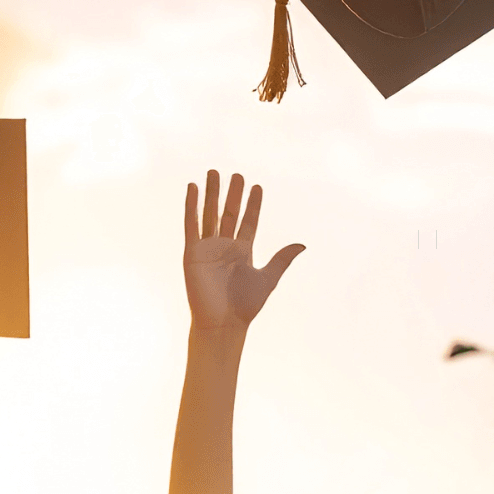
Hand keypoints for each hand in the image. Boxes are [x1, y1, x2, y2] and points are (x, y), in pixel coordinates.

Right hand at [183, 170, 304, 330]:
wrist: (223, 321)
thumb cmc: (245, 305)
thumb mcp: (268, 277)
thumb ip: (282, 258)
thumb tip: (302, 244)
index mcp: (243, 252)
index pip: (249, 222)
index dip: (253, 205)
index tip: (257, 187)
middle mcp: (225, 247)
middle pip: (229, 213)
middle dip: (233, 194)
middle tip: (237, 174)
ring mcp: (208, 248)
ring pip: (210, 214)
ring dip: (211, 194)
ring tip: (213, 172)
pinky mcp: (192, 252)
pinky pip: (191, 224)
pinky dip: (191, 206)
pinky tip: (193, 188)